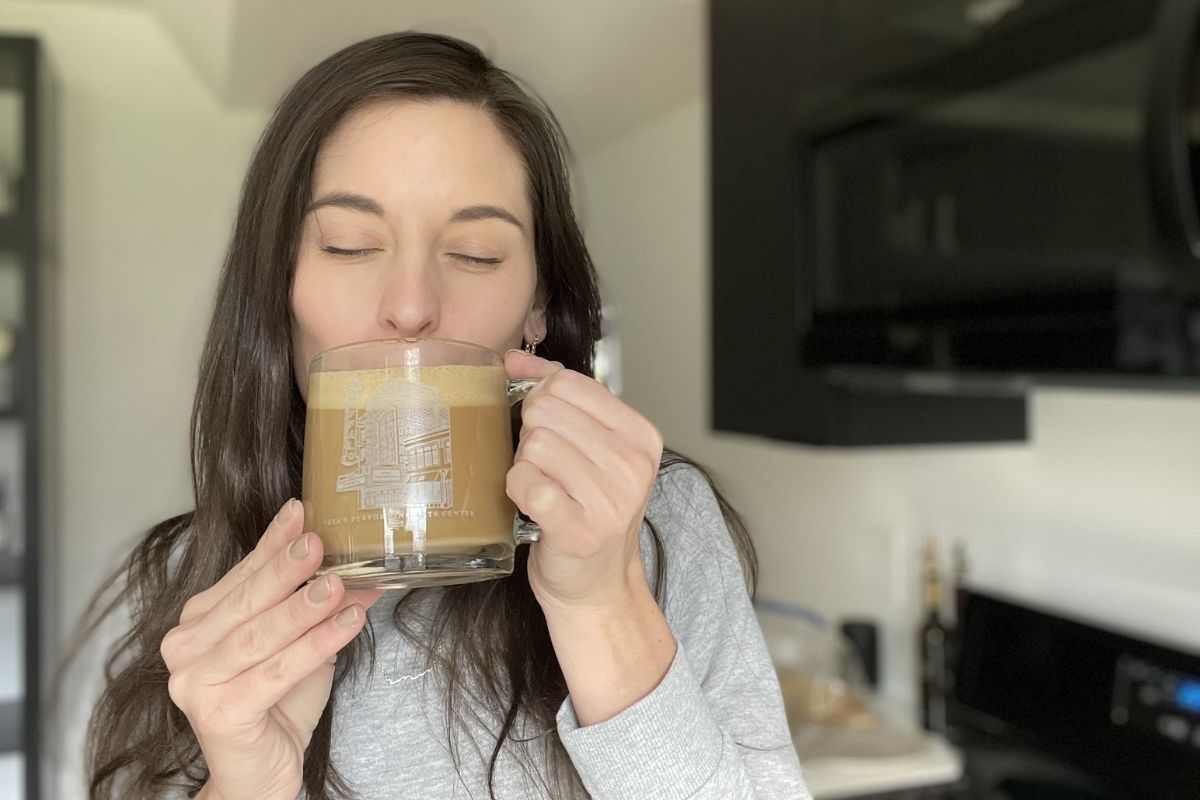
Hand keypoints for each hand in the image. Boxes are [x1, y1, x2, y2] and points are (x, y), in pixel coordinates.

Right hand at [160, 500, 383, 799]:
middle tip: (319, 543)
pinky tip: (346, 625)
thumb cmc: (274, 703)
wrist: (259, 772)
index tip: (301, 511)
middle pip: (246, 601)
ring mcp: (195, 682)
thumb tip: (364, 571)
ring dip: (301, 608)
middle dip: (285, 569)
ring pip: (258, 636)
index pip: (242, 572)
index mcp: (200, 621)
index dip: (273, 542)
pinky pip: (273, 673)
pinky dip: (313, 647)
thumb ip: (321, 605)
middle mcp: (186, 647)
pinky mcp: (217, 714)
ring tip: (338, 585)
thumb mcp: (302, 642)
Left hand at [504, 350, 663, 609]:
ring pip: (532, 445)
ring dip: (524, 466)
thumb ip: (558, 395)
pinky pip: (524, 481)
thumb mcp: (591, 447)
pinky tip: (534, 506)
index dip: (541, 398)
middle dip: (531, 435)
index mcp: (641, 436)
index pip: (569, 383)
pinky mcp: (577, 528)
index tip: (544, 425)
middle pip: (545, 411)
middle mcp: (632, 465)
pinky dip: (518, 491)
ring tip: (544, 488)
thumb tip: (515, 358)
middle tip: (547, 467)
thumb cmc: (590, 511)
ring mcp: (609, 498)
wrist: (597, 585)